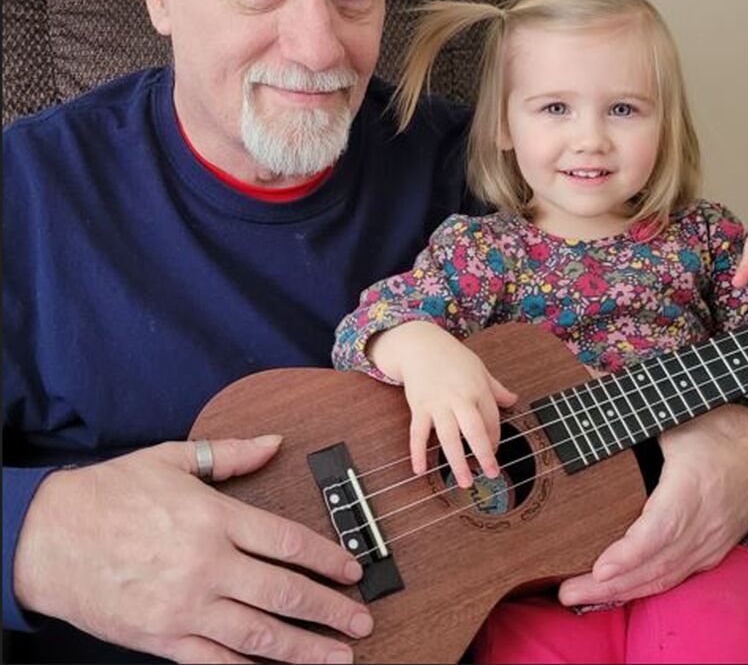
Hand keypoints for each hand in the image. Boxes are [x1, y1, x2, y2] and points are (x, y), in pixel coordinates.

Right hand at [13, 436, 372, 663]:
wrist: (48, 538)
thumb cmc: (110, 494)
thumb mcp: (173, 459)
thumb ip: (230, 453)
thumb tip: (274, 442)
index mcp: (214, 518)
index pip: (288, 542)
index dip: (326, 558)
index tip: (352, 570)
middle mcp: (206, 565)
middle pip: (284, 592)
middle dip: (330, 609)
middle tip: (361, 619)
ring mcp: (185, 606)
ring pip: (258, 634)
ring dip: (304, 648)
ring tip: (338, 656)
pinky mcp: (162, 638)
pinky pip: (215, 662)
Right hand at [368, 322, 517, 487]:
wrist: (421, 344)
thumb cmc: (452, 357)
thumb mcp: (479, 369)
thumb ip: (495, 388)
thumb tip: (514, 400)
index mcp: (477, 389)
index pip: (491, 420)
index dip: (495, 439)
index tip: (494, 452)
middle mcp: (458, 398)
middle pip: (473, 430)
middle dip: (484, 453)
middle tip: (492, 474)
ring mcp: (437, 403)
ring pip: (448, 436)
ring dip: (456, 461)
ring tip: (464, 482)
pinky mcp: (419, 407)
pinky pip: (418, 433)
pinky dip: (417, 452)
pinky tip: (419, 470)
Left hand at [557, 404, 747, 605]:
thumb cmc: (720, 429)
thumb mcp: (677, 419)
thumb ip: (636, 429)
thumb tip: (593, 426)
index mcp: (692, 489)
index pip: (659, 532)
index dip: (629, 555)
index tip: (600, 568)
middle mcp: (703, 525)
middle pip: (655, 565)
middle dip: (610, 586)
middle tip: (568, 592)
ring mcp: (708, 542)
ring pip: (664, 577)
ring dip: (622, 593)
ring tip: (580, 596)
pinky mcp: (710, 550)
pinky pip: (675, 576)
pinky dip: (644, 588)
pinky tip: (618, 592)